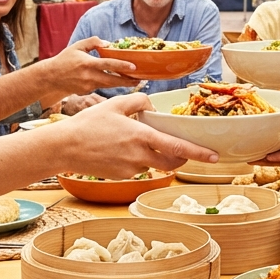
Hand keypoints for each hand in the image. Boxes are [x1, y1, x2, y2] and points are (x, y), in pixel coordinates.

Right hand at [46, 37, 141, 93]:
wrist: (51, 77)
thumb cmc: (65, 60)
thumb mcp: (78, 46)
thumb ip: (93, 42)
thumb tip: (108, 43)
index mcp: (87, 63)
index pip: (108, 64)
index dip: (122, 66)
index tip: (134, 67)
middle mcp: (88, 76)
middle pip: (113, 81)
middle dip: (128, 81)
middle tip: (139, 79)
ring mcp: (88, 85)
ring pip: (109, 85)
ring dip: (121, 83)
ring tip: (132, 80)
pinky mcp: (87, 91)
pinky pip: (101, 86)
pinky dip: (108, 83)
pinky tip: (115, 80)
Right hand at [55, 93, 217, 175]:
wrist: (65, 147)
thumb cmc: (88, 124)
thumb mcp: (114, 103)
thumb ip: (138, 102)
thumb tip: (151, 107)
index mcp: (141, 137)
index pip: (177, 147)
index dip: (199, 153)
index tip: (214, 156)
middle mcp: (139, 156)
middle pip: (172, 161)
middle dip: (182, 156)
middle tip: (182, 146)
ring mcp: (131, 169)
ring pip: (155, 164)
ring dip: (156, 154)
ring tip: (137, 139)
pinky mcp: (122, 176)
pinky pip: (138, 167)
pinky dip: (139, 158)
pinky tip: (121, 148)